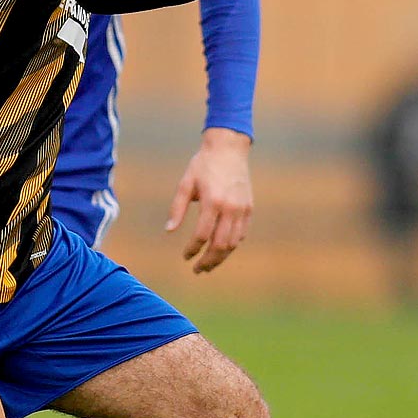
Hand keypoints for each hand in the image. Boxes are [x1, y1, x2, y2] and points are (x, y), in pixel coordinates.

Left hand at [166, 129, 253, 273]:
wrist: (229, 148)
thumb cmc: (203, 165)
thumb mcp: (185, 183)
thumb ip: (177, 208)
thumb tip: (169, 231)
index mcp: (212, 202)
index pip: (202, 235)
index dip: (192, 249)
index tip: (185, 256)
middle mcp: (230, 208)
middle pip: (220, 245)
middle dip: (208, 261)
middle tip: (197, 270)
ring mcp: (242, 209)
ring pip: (233, 242)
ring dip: (220, 257)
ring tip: (209, 265)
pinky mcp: (249, 207)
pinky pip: (242, 233)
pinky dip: (231, 245)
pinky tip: (221, 249)